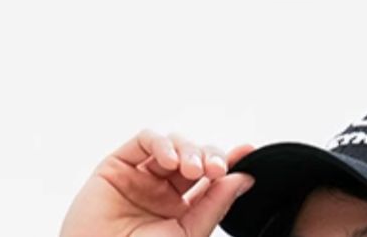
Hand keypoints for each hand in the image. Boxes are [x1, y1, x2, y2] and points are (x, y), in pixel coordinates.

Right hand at [58, 130, 255, 236]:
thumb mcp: (185, 236)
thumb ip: (213, 207)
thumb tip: (243, 179)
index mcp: (180, 213)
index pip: (209, 181)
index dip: (229, 163)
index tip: (249, 153)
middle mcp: (161, 192)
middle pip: (194, 157)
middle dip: (209, 156)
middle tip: (217, 168)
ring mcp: (140, 177)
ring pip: (173, 145)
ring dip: (188, 149)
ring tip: (192, 169)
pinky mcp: (117, 165)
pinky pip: (144, 140)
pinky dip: (161, 142)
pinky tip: (169, 159)